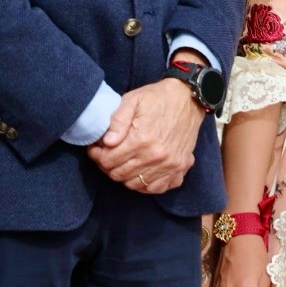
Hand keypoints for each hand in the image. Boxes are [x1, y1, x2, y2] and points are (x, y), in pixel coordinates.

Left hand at [87, 77, 205, 192]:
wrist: (189, 98)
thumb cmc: (158, 98)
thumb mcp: (133, 100)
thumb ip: (117, 121)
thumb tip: (107, 142)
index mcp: (142, 139)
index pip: (108, 161)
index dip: (97, 155)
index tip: (96, 148)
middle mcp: (156, 156)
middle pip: (119, 174)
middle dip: (107, 165)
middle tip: (107, 154)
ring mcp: (170, 164)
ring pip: (135, 184)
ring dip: (125, 175)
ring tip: (122, 161)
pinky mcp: (179, 168)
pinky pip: (157, 188)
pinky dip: (145, 184)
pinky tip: (140, 171)